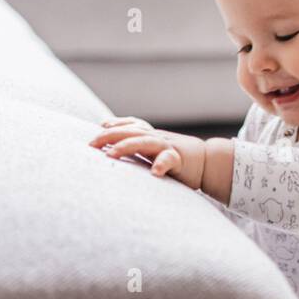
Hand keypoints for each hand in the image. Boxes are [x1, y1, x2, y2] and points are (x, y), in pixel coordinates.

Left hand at [89, 118, 205, 188]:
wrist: (206, 162)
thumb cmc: (176, 158)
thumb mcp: (153, 150)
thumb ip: (136, 146)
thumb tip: (111, 142)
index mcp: (150, 135)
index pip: (130, 125)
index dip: (114, 126)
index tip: (98, 131)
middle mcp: (156, 137)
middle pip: (130, 131)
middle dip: (110, 136)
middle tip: (92, 143)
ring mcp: (166, 146)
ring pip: (144, 142)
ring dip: (126, 146)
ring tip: (111, 154)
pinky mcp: (178, 159)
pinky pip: (168, 160)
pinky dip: (161, 165)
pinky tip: (153, 173)